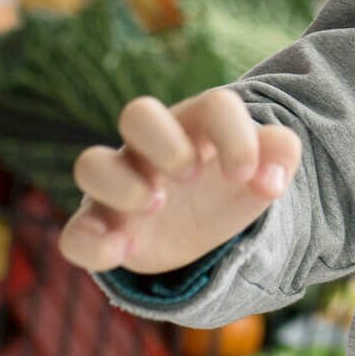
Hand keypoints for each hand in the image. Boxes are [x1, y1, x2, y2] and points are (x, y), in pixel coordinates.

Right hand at [61, 90, 302, 275]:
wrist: (197, 224)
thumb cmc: (226, 183)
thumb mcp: (262, 170)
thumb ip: (280, 157)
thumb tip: (271, 179)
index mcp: (199, 125)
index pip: (215, 105)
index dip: (235, 135)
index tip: (245, 175)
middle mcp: (152, 147)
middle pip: (137, 113)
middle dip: (165, 141)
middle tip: (190, 175)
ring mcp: (121, 185)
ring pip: (91, 164)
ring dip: (121, 184)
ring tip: (155, 205)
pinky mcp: (101, 227)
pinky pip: (74, 231)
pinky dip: (91, 241)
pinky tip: (122, 250)